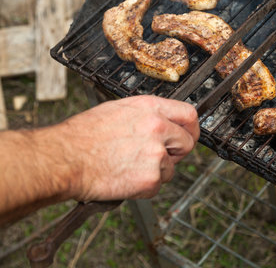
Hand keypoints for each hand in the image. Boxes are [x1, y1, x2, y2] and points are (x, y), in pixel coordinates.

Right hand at [55, 95, 198, 200]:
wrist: (64, 158)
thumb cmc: (83, 135)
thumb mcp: (119, 110)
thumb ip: (147, 115)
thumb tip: (164, 123)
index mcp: (151, 108)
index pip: (189, 115)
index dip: (190, 129)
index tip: (187, 136)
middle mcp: (158, 128)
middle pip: (187, 143)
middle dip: (175, 153)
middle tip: (156, 158)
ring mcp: (156, 154)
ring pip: (171, 168)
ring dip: (155, 172)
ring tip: (128, 166)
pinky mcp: (150, 178)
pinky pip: (157, 186)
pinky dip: (143, 187)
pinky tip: (124, 178)